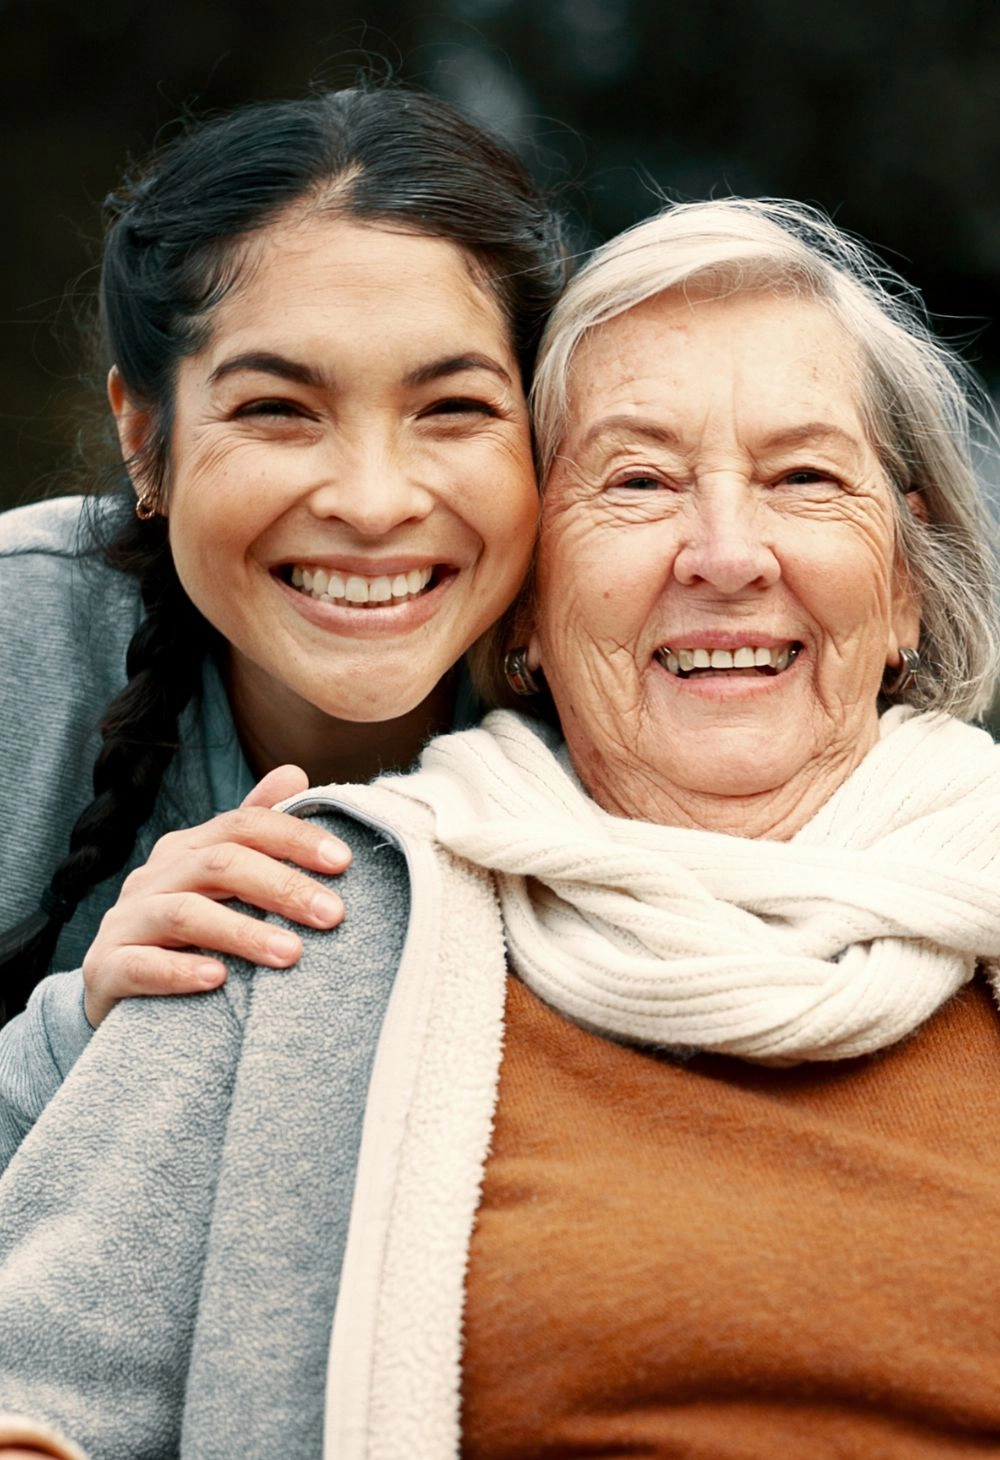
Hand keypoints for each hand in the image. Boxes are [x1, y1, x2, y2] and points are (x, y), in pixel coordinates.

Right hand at [81, 765, 349, 1026]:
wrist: (118, 991)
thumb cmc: (187, 932)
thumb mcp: (220, 879)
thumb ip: (255, 829)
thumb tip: (296, 772)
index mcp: (186, 849)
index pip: (243, 825)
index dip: (294, 838)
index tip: (344, 861)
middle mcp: (153, 877)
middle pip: (220, 864)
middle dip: (281, 886)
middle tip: (333, 914)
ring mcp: (125, 921)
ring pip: (183, 914)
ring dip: (241, 932)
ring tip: (291, 953)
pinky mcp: (104, 969)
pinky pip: (138, 965)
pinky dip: (179, 971)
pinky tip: (218, 980)